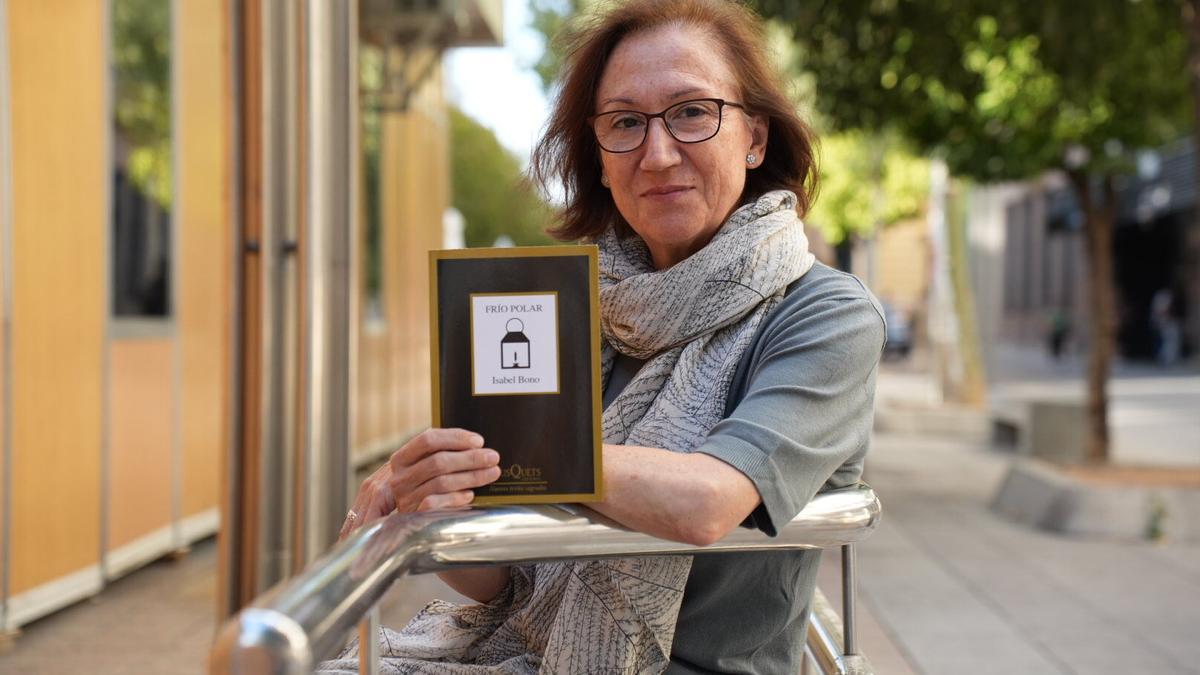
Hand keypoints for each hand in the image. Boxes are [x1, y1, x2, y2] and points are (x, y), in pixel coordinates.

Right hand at [339, 428, 500, 538]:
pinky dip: (456, 498)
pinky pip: (436, 503)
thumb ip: (441, 454)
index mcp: (402, 458)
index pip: (428, 440)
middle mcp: (400, 477)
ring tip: (492, 473)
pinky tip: (470, 495)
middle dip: (470, 458)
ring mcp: (405, 498)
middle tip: (493, 457)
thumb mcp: (425, 469)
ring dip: (471, 476)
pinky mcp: (412, 516)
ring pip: (442, 481)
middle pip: (439, 461)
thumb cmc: (424, 488)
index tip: (479, 441)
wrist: (404, 528)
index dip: (456, 438)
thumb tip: (477, 444)